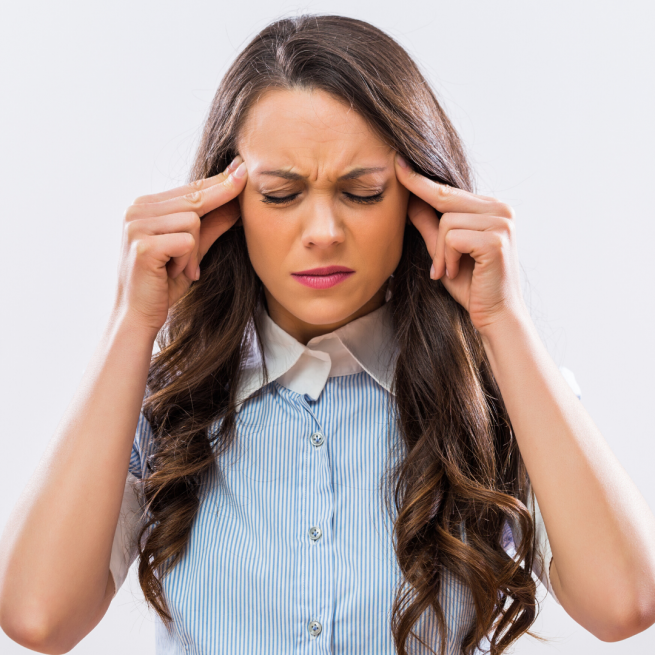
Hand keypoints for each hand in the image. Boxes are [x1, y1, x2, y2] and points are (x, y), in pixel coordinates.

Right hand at [114, 156, 247, 334]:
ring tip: (178, 269)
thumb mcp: (192, 251)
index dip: (219, 182)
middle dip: (208, 224)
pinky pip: (186, 241)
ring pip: (192, 221)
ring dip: (193, 251)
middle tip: (209, 240)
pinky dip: (187, 261)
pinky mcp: (143, 244)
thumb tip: (237, 204)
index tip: (242, 169)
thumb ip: (211, 226)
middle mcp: (136, 209)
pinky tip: (171, 273)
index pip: (190, 188)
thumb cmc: (163, 284)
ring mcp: (136, 225)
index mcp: (145, 206)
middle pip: (195, 201)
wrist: (138, 316)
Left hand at [394, 154, 526, 334]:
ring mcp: (501, 222)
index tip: (398, 165)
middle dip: (433, 234)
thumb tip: (409, 200)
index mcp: (491, 208)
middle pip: (445, 201)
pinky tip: (456, 273)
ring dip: (441, 253)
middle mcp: (500, 209)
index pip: (448, 190)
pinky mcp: (496, 239)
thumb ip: (429, 226)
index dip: (420, 180)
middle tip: (437, 266)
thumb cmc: (470, 285)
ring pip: (446, 221)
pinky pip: (453, 238)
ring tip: (450, 272)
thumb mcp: (443, 252)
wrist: (495, 316)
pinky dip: (448, 258)